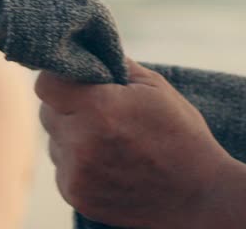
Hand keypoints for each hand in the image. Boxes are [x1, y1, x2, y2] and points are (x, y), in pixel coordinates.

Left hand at [36, 58, 230, 227]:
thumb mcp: (154, 86)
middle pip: (48, 112)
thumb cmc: (179, 134)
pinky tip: (110, 163)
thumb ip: (113, 64)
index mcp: (99, 109)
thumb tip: (85, 49)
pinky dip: (78, 163)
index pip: (46, 84)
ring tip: (112, 141)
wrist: (199, 195)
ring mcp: (77, 174)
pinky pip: (63, 168)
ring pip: (55, 141)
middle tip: (101, 112)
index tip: (77, 81)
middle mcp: (81, 143)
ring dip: (73, 136)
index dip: (60, 78)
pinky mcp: (77, 196)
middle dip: (68, 106)